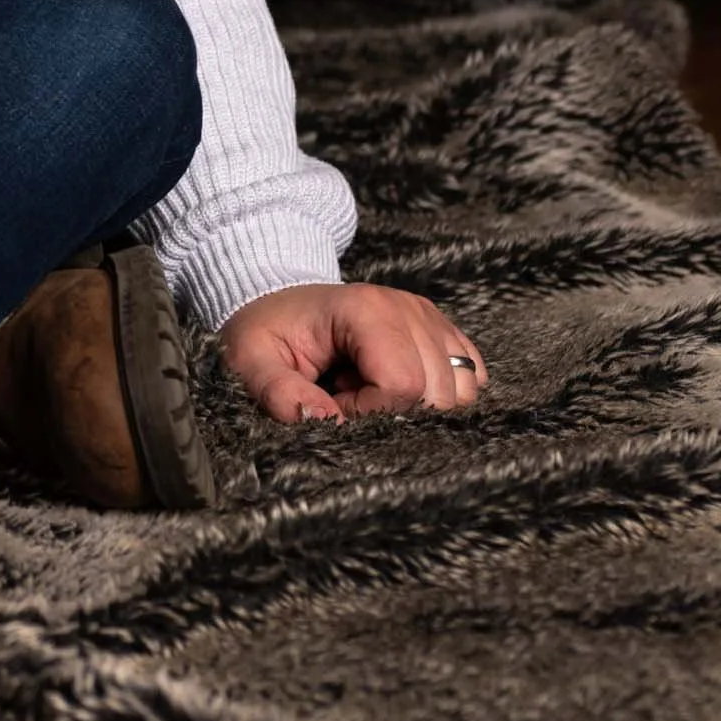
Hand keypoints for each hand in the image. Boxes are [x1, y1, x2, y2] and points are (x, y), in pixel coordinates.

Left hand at [220, 281, 488, 423]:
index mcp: (366, 309)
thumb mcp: (250, 360)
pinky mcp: (441, 332)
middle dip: (393, 411)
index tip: (334, 401)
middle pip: (438, 393)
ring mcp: (430, 318)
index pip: (401, 384)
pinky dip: (441, 394)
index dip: (369, 411)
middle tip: (348, 392)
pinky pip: (471, 379)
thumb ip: (278, 392)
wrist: (277, 298)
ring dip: (416, 404)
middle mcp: (409, 308)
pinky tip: (396, 383)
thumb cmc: (265, 329)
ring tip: (368, 384)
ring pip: (461, 392)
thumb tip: (325, 422)